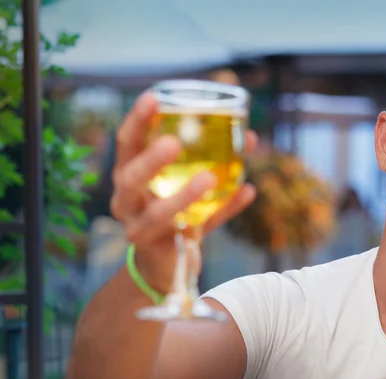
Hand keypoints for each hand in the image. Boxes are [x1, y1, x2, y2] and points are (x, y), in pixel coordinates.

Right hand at [109, 93, 256, 292]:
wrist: (165, 265)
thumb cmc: (172, 213)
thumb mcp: (182, 182)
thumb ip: (213, 160)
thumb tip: (250, 137)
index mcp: (128, 176)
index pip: (127, 144)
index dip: (137, 120)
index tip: (154, 97)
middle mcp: (126, 201)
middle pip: (130, 178)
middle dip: (150, 160)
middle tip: (174, 143)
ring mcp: (138, 229)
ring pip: (157, 214)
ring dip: (184, 195)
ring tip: (209, 178)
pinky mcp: (160, 251)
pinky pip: (195, 230)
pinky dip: (224, 211)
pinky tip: (247, 192)